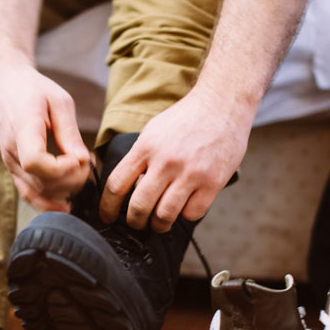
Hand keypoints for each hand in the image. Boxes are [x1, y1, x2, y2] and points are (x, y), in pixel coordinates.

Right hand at [0, 60, 90, 210]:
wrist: (5, 87)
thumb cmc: (34, 90)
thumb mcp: (59, 101)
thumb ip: (70, 132)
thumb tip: (83, 160)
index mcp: (22, 129)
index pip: (35, 161)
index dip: (61, 168)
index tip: (78, 159)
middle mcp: (12, 151)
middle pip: (41, 182)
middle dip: (72, 180)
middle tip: (87, 163)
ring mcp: (10, 163)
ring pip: (37, 192)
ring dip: (64, 190)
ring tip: (80, 173)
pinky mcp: (13, 170)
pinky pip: (28, 194)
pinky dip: (48, 202)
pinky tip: (66, 204)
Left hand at [99, 87, 252, 231]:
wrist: (223, 104)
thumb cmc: (186, 119)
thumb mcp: (153, 131)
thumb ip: (139, 157)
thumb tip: (124, 187)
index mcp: (146, 147)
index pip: (116, 185)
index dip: (107, 207)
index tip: (107, 216)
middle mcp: (166, 161)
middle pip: (139, 206)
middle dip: (133, 222)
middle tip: (135, 224)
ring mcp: (190, 173)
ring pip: (164, 216)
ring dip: (158, 225)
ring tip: (159, 223)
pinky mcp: (212, 182)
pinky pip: (192, 214)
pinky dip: (185, 215)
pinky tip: (184, 208)